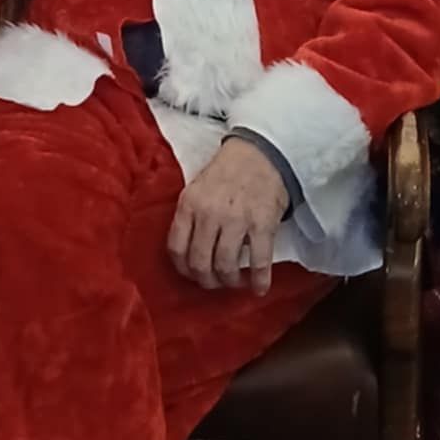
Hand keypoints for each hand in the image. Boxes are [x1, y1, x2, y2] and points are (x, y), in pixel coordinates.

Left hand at [167, 138, 288, 294]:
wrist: (261, 151)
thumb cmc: (227, 171)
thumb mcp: (197, 188)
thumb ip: (190, 216)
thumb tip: (188, 250)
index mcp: (189, 204)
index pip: (176, 248)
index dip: (183, 269)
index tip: (192, 274)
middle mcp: (209, 214)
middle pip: (200, 263)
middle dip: (207, 280)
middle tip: (215, 282)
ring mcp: (237, 220)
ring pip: (226, 266)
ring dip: (229, 281)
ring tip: (234, 281)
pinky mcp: (263, 224)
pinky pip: (259, 261)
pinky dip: (259, 280)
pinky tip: (259, 288)